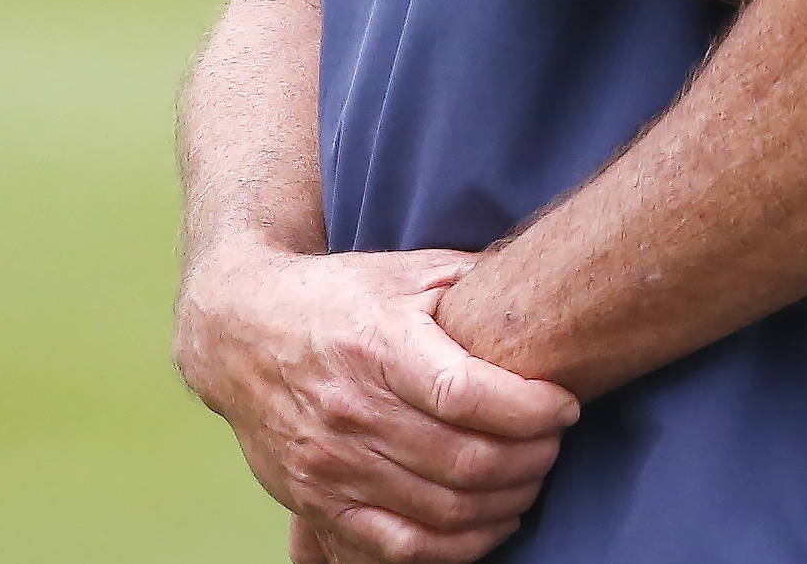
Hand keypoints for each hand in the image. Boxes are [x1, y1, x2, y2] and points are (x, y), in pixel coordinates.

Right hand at [175, 240, 579, 562]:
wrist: (240, 332)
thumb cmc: (340, 295)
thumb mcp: (405, 269)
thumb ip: (473, 281)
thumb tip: (551, 285)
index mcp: (378, 344)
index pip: (466, 393)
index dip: (530, 408)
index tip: (565, 405)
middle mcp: (352, 411)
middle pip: (464, 460)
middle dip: (532, 458)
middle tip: (557, 443)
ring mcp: (332, 465)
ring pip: (443, 509)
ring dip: (506, 501)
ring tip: (534, 477)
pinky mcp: (318, 502)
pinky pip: (401, 547)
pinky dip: (459, 547)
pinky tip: (492, 523)